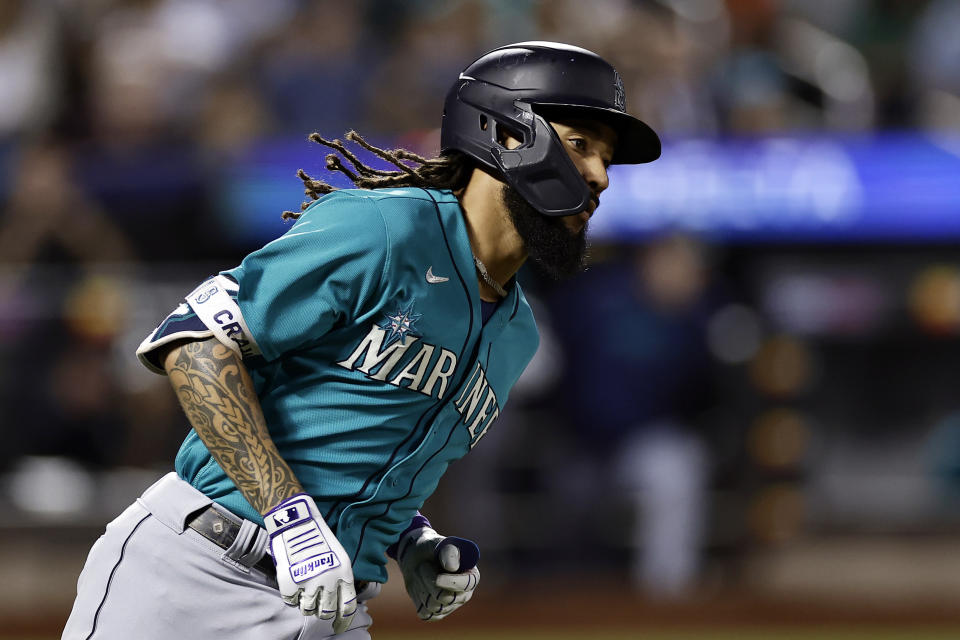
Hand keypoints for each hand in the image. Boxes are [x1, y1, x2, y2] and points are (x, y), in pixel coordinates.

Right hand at [264, 494, 356, 632]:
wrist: (296, 522)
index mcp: (344, 572)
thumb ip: (340, 578)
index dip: (343, 621)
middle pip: (326, 612)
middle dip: (322, 612)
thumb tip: (337, 601)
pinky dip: (291, 595)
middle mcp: (329, 580)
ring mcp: (309, 583)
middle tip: (317, 606)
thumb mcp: (338, 555)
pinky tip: (293, 581)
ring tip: (303, 587)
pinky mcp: (290, 584)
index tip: (339, 628)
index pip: (347, 606)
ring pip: (308, 609)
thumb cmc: (317, 537)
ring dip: (306, 603)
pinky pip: (291, 601)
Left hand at [396, 527, 479, 620]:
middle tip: (423, 565)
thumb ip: (448, 552)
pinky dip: (418, 598)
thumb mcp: (439, 544)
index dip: (452, 583)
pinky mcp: (435, 614)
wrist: (415, 557)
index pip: (467, 584)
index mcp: (471, 576)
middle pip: (447, 598)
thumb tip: (453, 568)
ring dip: (422, 587)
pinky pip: (425, 613)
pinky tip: (419, 585)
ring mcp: (450, 606)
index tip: (437, 579)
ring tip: (421, 572)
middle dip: (430, 580)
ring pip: (434, 606)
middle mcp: (463, 594)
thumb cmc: (432, 548)